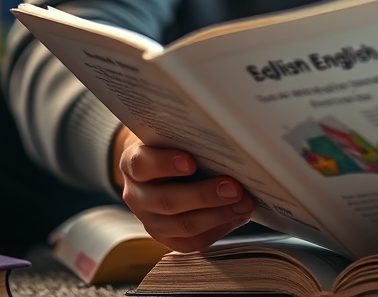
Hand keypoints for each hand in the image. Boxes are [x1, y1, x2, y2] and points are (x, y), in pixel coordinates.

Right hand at [111, 125, 255, 251]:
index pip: (142, 164)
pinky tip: (237, 216)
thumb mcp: (172, 134)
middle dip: (204, 196)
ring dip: (217, 216)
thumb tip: (229, 139)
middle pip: (166, 201)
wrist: (157, 164)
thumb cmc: (172, 144)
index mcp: (133, 163)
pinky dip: (217, 230)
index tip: (191, 162)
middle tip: (234, 189)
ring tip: (244, 204)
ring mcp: (149, 219)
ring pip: (181, 226)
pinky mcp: (165, 236)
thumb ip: (189, 137)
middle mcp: (137, 195)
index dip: (165, 164)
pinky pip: (190, 242)